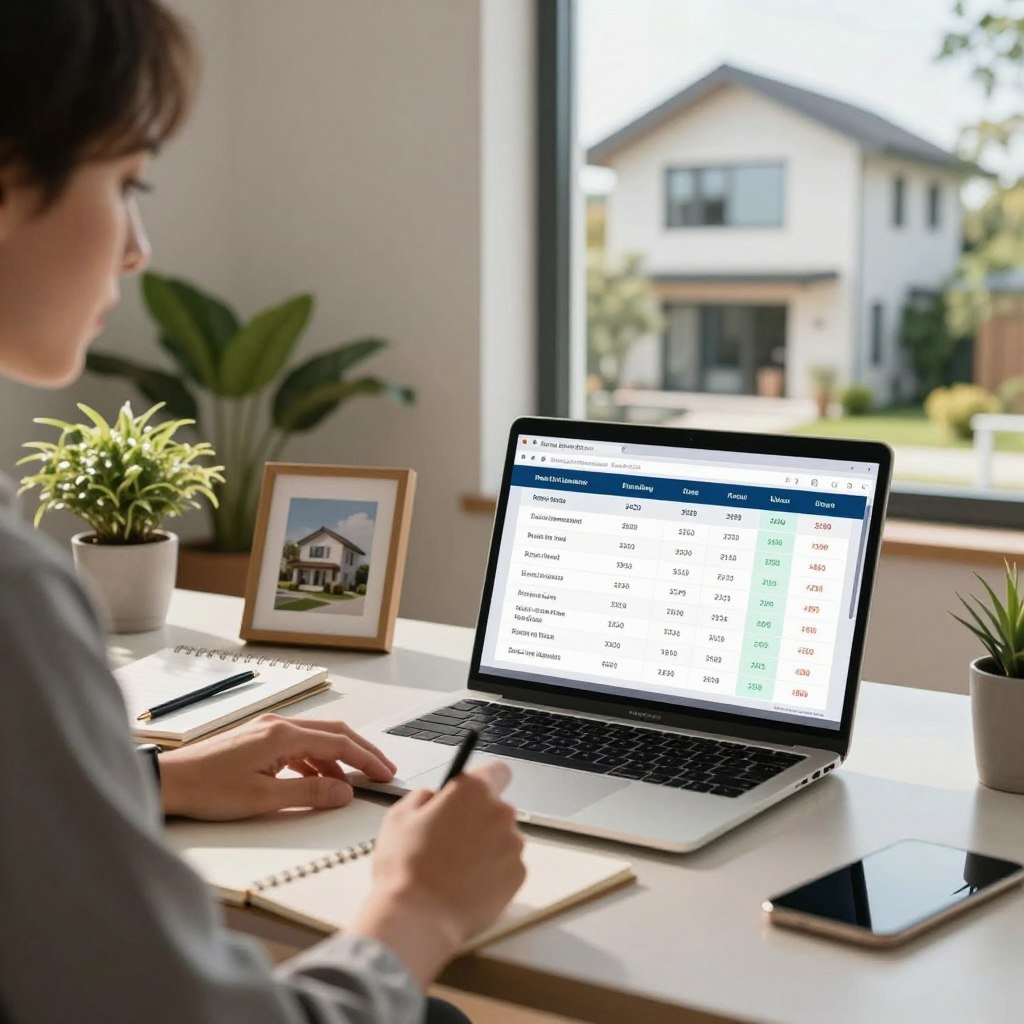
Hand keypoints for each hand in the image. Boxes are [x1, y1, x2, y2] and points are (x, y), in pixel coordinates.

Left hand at [158, 714, 396, 819]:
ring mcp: (267, 730)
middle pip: (333, 733)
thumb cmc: (208, 789)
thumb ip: (309, 794)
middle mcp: (278, 725)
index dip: (367, 760)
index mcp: (283, 735)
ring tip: (353, 783)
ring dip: (338, 759)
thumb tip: (344, 791)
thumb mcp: (263, 798)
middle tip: (382, 771)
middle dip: (361, 752)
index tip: (385, 775)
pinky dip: (316, 762)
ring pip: (316, 740)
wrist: (169, 782)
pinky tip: (318, 781)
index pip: (339, 744)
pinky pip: (298, 746)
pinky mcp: (257, 740)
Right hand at [349, 761, 525, 986]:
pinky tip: (467, 883)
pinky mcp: (518, 875)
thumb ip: (423, 797)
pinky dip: (493, 872)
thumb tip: (433, 797)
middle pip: (497, 808)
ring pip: (503, 837)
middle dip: (478, 819)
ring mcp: (513, 845)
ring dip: (486, 846)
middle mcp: (500, 813)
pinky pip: (508, 865)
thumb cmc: (406, 868)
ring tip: (455, 868)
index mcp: (472, 791)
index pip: (497, 770)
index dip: (483, 781)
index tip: (472, 795)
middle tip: (451, 840)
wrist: (418, 919)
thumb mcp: (399, 817)